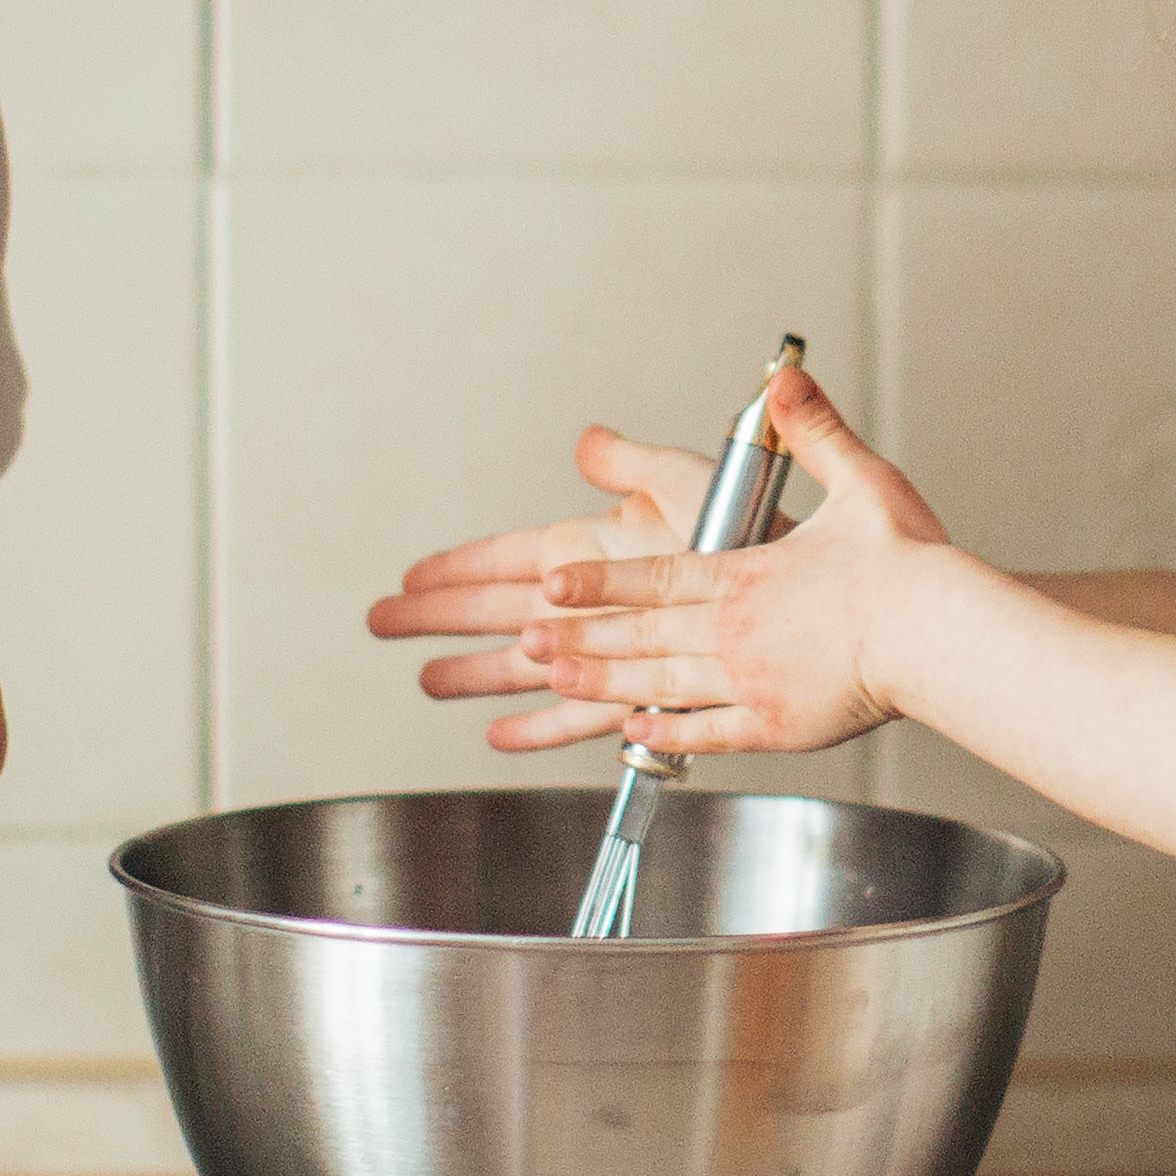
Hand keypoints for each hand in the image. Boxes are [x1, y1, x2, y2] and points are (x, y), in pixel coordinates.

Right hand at [366, 416, 740, 755]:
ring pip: (526, 664)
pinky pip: (578, 715)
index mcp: (594, 549)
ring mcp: (611, 647)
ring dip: (475, 673)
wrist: (793, 593)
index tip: (413, 573)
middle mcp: (594, 600)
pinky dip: (540, 726)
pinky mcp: (637, 691)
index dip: (458, 566)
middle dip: (439, 616)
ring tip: (427, 680)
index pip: (507, 558)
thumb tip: (586, 442)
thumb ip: (629, 464)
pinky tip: (500, 734)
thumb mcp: (683, 481)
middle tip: (382, 620)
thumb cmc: (753, 531)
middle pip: (497, 610)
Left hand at [514, 368, 954, 759]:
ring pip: (660, 684)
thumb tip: (784, 382)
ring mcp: (753, 682)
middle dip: (582, 635)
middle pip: (644, 634)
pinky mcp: (777, 725)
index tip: (551, 582)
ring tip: (556, 679)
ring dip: (604, 681)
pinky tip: (633, 733)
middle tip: (528, 639)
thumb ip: (816, 431)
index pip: (658, 576)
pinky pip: (706, 733)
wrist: (948, 636)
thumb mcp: (863, 482)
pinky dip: (665, 733)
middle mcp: (739, 630)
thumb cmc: (913, 565)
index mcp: (751, 573)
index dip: (600, 581)